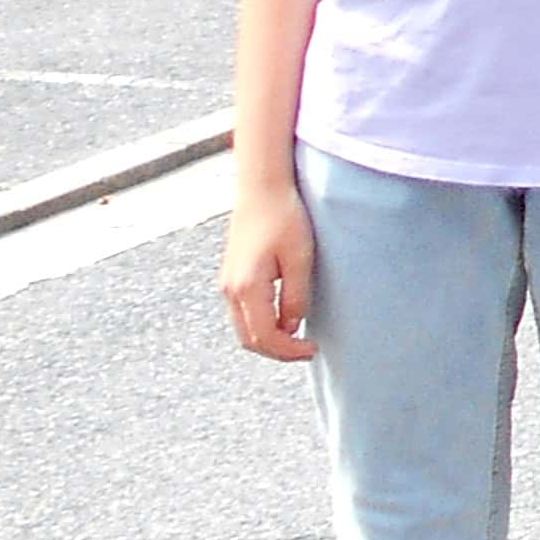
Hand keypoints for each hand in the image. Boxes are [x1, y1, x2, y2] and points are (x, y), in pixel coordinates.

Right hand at [220, 178, 314, 362]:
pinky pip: (243, 313)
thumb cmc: (284, 216)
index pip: (265, 337)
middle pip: (249, 339)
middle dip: (277, 351)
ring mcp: (227, 283)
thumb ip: (296, 296)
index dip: (288, 351)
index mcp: (247, 288)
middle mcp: (230, 290)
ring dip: (268, 339)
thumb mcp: (300, 258)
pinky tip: (283, 318)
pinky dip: (261, 324)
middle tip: (305, 350)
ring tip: (297, 337)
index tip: (312, 350)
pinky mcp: (231, 276)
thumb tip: (292, 327)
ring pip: (244, 328)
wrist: (262, 188)